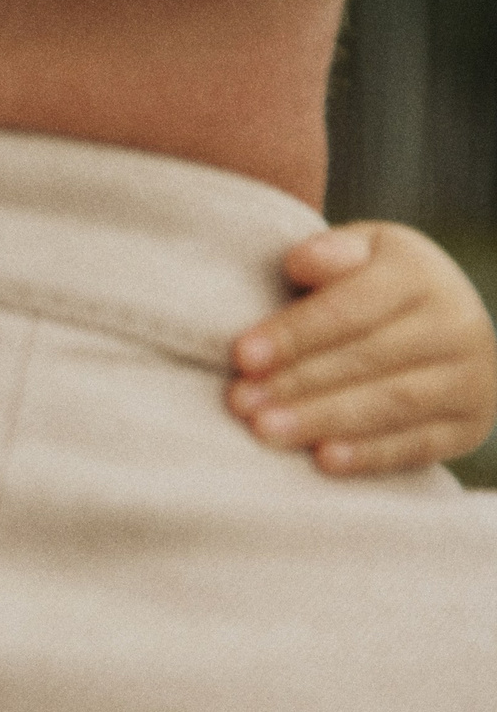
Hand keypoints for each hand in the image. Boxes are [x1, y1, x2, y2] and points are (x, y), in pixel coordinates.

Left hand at [229, 223, 496, 476]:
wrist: (439, 323)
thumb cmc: (369, 284)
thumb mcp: (356, 252)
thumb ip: (329, 253)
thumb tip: (301, 260)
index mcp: (419, 274)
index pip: (350, 308)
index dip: (294, 334)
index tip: (242, 357)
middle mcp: (456, 324)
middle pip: (369, 358)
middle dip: (298, 382)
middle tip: (242, 402)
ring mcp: (471, 377)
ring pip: (392, 402)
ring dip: (324, 419)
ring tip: (266, 430)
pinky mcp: (470, 423)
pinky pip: (419, 444)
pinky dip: (370, 454)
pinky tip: (323, 459)